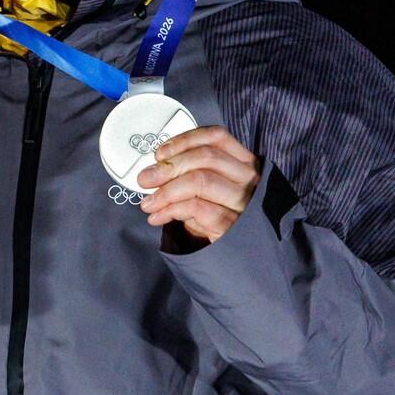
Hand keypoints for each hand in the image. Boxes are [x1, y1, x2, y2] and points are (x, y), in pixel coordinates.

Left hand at [135, 126, 260, 244]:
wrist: (237, 257)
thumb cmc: (218, 217)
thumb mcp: (207, 191)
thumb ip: (188, 174)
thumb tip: (153, 171)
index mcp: (243, 162)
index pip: (216, 137)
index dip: (184, 141)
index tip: (160, 154)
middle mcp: (249, 178)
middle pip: (206, 156)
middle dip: (169, 166)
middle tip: (145, 179)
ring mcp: (244, 202)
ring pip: (201, 180)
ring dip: (167, 190)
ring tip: (148, 203)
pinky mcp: (234, 225)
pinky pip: (197, 208)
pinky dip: (170, 210)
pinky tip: (157, 217)